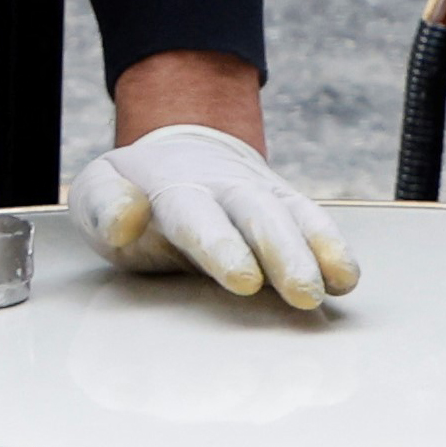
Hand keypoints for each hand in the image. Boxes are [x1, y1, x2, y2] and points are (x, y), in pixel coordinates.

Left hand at [72, 123, 359, 318]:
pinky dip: (332, 247)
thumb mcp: (99, 190)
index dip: (224, 247)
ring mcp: (260, 194)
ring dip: (315, 253)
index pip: (199, 217)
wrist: (178, 152)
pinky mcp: (286, 205)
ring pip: (292, 218)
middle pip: (258, 217)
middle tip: (302, 294)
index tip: (244, 280)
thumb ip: (104, 206)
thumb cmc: (131, 192)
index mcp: (173, 188)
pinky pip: (313, 222)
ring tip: (333, 287)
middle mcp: (225, 187)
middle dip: (283, 255)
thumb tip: (126, 221)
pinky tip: (346, 279)